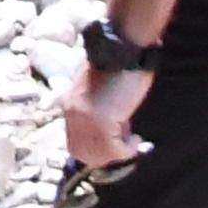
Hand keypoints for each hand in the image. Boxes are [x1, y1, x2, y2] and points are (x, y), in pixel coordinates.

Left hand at [57, 57, 154, 176]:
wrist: (124, 51)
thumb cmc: (120, 70)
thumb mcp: (103, 97)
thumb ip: (99, 116)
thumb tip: (112, 138)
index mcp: (71, 105)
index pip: (75, 143)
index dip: (95, 151)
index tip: (115, 146)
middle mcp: (73, 113)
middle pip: (82, 153)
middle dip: (105, 156)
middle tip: (125, 147)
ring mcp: (85, 117)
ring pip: (98, 155)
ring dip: (118, 154)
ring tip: (132, 141)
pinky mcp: (101, 120)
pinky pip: (114, 150)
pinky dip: (128, 150)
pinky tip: (136, 139)